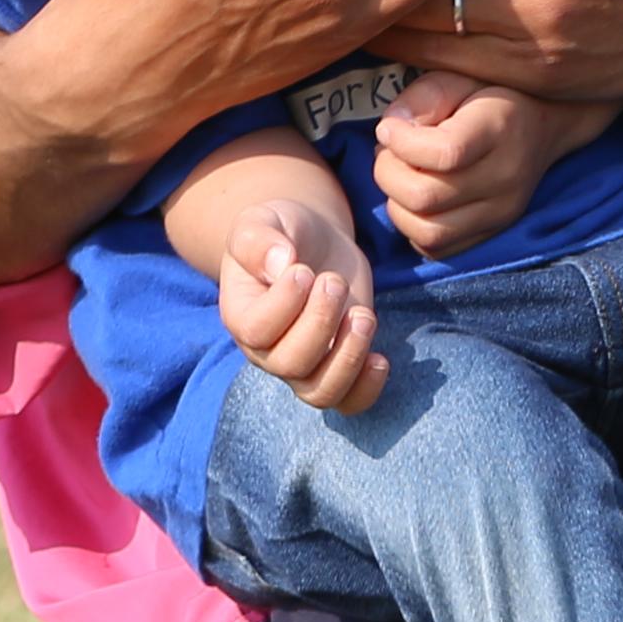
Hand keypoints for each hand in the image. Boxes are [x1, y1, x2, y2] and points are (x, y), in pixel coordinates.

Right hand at [222, 207, 385, 414]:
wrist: (311, 241)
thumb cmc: (282, 231)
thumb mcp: (263, 220)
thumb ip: (260, 239)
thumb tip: (280, 263)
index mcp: (240, 315)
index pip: (256, 331)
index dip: (285, 304)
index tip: (304, 270)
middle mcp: (266, 350)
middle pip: (290, 364)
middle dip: (321, 322)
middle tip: (334, 282)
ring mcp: (303, 365)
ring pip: (320, 392)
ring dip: (348, 357)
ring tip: (363, 316)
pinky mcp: (336, 365)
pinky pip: (348, 401)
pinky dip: (367, 389)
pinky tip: (381, 358)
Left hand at [368, 68, 612, 261]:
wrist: (543, 123)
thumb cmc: (487, 95)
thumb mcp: (455, 77)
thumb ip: (421, 99)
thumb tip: (389, 133)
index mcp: (500, 127)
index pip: (444, 153)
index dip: (401, 143)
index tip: (388, 128)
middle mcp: (506, 176)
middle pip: (426, 197)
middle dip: (388, 174)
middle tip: (387, 152)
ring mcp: (502, 212)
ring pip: (428, 232)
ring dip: (397, 205)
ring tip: (401, 176)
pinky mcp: (493, 233)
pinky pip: (436, 249)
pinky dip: (413, 227)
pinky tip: (417, 198)